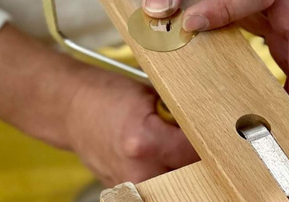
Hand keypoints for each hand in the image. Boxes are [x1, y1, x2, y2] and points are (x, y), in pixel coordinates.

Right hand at [67, 67, 198, 185]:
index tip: (217, 132)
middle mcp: (138, 171)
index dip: (211, 139)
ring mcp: (130, 186)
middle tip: (199, 141)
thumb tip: (210, 123)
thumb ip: (180, 115)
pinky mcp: (126, 192)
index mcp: (144, 141)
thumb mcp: (151, 95)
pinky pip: (160, 187)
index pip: (198, 151)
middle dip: (200, 158)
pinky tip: (160, 156)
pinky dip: (167, 173)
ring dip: (184, 169)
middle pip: (192, 175)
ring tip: (175, 147)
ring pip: (178, 184)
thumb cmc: (107, 95)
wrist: (71, 108)